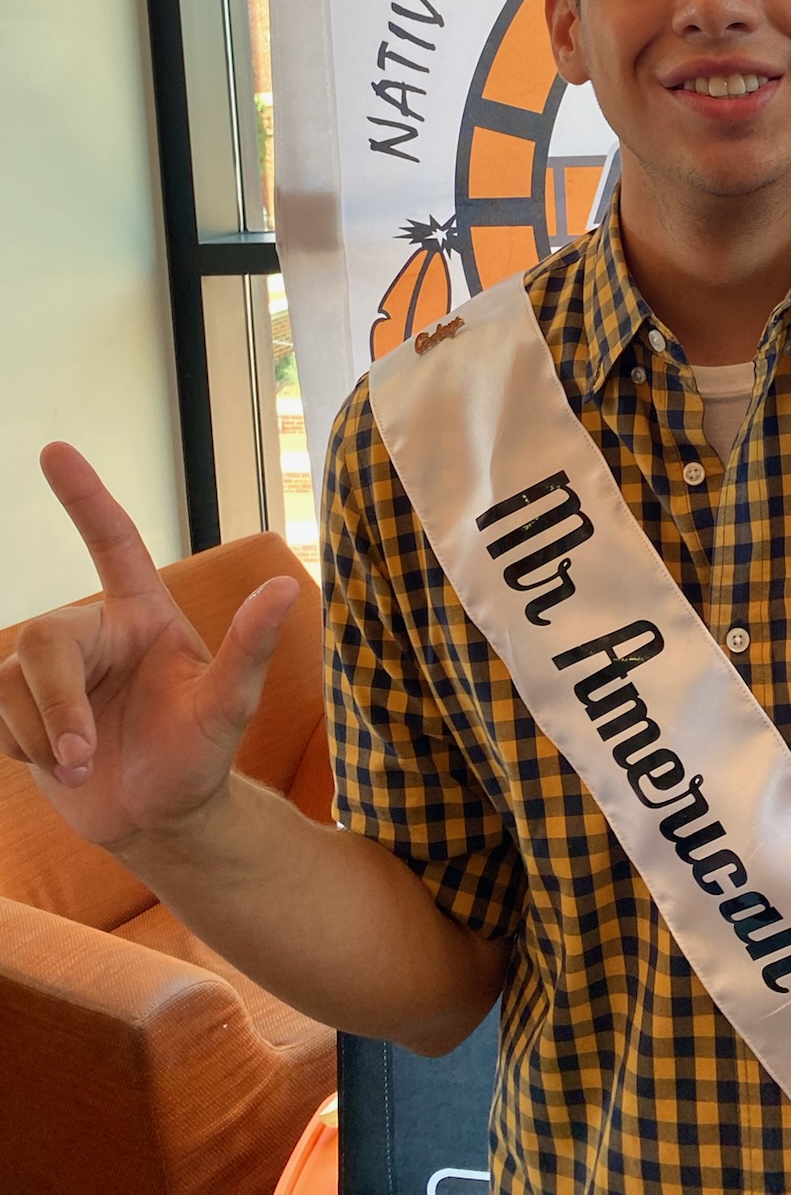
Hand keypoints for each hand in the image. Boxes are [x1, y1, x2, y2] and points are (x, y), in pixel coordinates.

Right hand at [0, 444, 297, 851]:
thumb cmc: (199, 754)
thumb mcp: (230, 705)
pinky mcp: (19, 712)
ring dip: (43, 736)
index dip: (84, 497)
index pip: (111, 542)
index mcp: (142, 615)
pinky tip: (58, 764)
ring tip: (84, 764)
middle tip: (83, 753)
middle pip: (43, 638)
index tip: (55, 450)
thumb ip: (249, 648)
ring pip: (11, 685)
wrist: (159, 818)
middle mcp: (93, 634)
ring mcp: (52, 675)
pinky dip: (23, 749)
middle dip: (56, 701)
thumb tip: (286, 586)